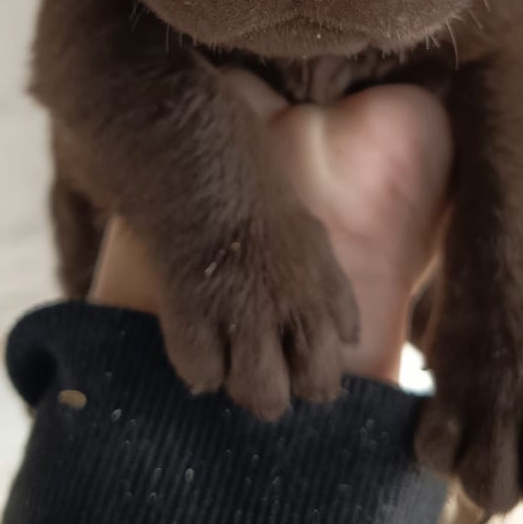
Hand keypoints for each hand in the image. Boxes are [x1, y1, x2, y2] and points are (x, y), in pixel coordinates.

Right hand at [90, 70, 452, 383]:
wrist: (177, 128)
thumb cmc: (227, 151)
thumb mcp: (288, 202)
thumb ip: (309, 254)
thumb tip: (329, 308)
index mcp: (319, 263)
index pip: (345, 339)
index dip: (319, 357)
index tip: (295, 352)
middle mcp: (295, 292)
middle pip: (317, 387)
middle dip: (290, 386)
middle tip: (258, 367)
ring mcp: (247, 303)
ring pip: (263, 394)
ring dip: (242, 384)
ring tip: (224, 363)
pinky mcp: (195, 304)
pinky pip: (202, 373)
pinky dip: (194, 367)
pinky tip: (188, 341)